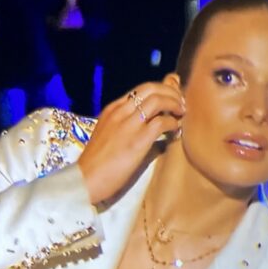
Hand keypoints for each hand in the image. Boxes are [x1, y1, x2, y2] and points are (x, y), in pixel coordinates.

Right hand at [77, 76, 184, 204]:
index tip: (171, 98)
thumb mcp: (107, 134)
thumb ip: (124, 125)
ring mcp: (129, 124)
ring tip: (182, 113)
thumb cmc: (96, 163)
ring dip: (174, 104)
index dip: (160, 91)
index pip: (140, 90)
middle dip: (170, 92)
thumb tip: (147, 126)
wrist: (85, 179)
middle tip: (180, 102)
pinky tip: (176, 130)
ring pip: (158, 100)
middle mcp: (120, 112)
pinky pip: (162, 122)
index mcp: (112, 109)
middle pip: (151, 89)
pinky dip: (173, 123)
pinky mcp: (138, 139)